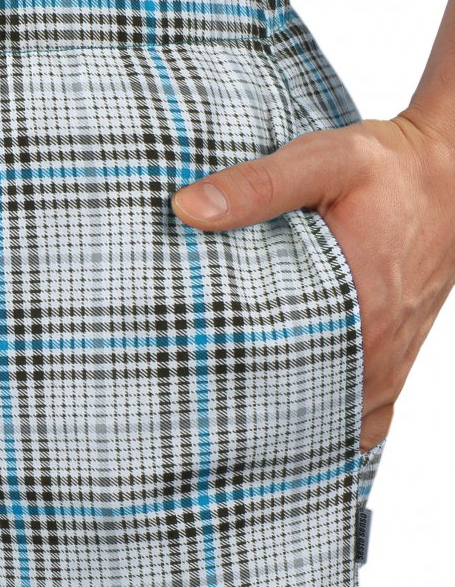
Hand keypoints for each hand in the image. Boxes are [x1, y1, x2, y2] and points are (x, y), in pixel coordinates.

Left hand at [169, 110, 454, 453]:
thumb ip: (257, 186)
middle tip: (209, 415)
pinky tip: (300, 419)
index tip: (200, 401)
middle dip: (262, 416)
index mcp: (360, 309)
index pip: (290, 379)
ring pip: (342, 413)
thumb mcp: (324, 163)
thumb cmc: (392, 168)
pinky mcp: (398, 350)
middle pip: (312, 407)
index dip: (241, 398)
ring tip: (243, 423)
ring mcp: (392, 354)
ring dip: (299, 419)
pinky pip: (371, 407)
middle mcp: (380, 345)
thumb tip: (187, 208)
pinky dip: (339, 417)